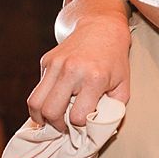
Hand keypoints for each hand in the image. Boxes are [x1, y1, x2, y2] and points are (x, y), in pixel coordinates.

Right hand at [27, 14, 131, 129]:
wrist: (101, 27)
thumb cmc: (115, 60)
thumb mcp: (123, 85)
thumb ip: (114, 109)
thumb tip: (99, 130)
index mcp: (94, 79)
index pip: (77, 116)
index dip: (80, 126)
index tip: (83, 124)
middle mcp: (72, 71)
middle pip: (50, 111)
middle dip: (56, 126)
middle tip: (63, 127)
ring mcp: (56, 64)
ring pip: (35, 102)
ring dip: (40, 117)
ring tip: (50, 121)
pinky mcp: (46, 61)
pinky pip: (37, 89)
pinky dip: (42, 100)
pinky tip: (53, 102)